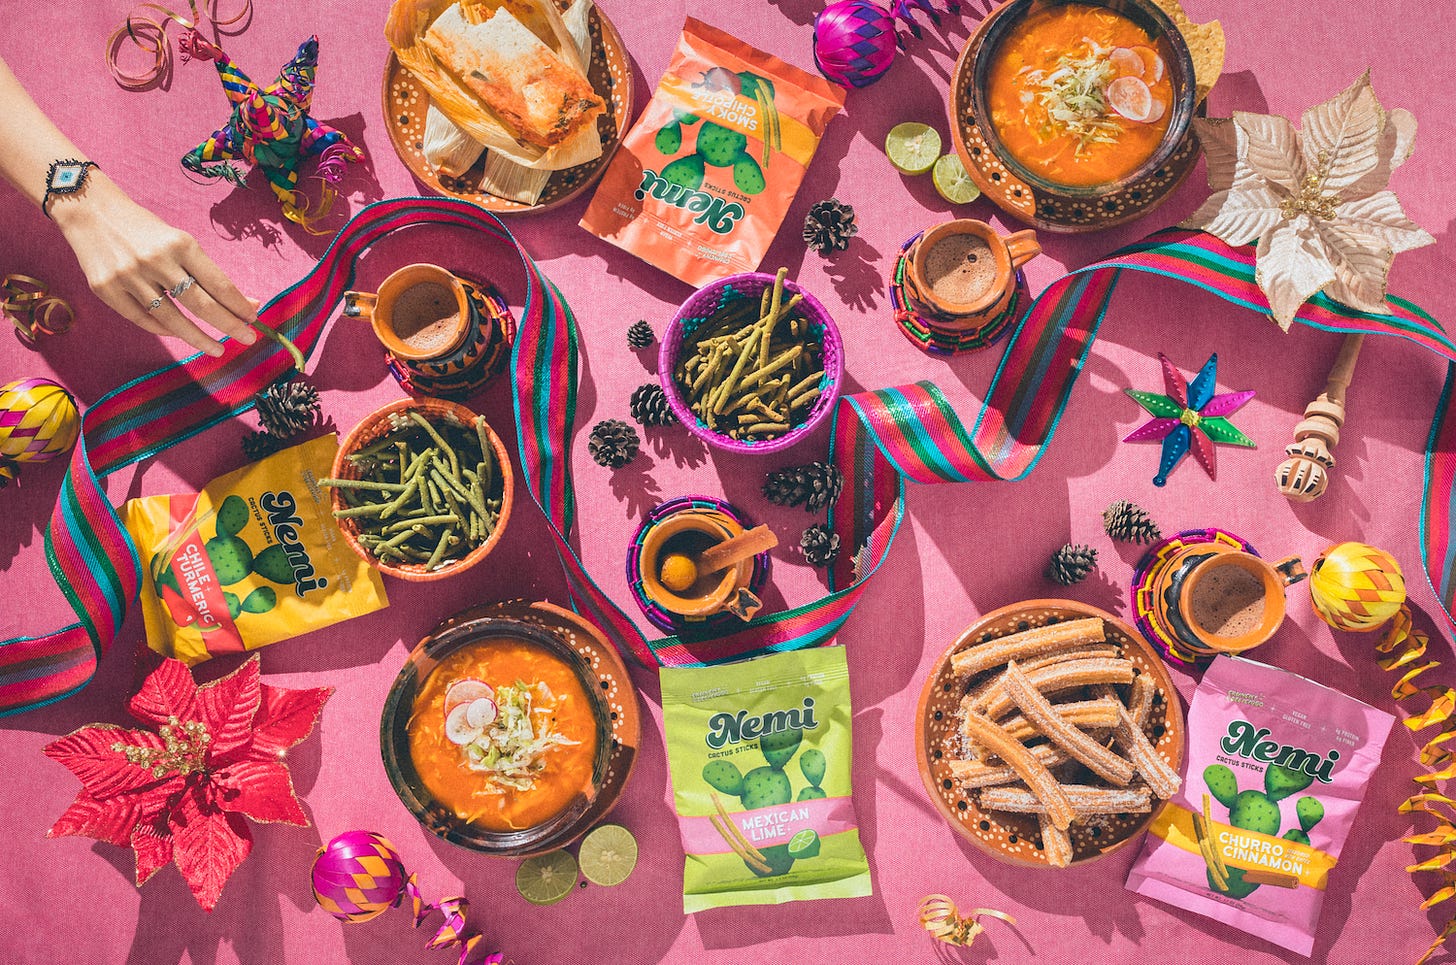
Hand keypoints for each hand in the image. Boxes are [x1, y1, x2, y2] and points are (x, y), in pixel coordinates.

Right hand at [52, 173, 256, 356]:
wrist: (90, 210)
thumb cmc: (143, 228)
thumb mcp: (178, 240)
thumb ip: (204, 271)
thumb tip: (242, 301)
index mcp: (180, 244)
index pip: (218, 284)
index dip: (239, 306)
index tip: (253, 319)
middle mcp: (156, 261)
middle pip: (201, 305)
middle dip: (229, 326)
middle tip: (247, 339)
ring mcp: (129, 277)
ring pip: (173, 320)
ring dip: (200, 339)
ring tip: (218, 349)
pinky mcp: (106, 290)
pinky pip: (143, 320)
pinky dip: (165, 330)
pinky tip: (181, 334)